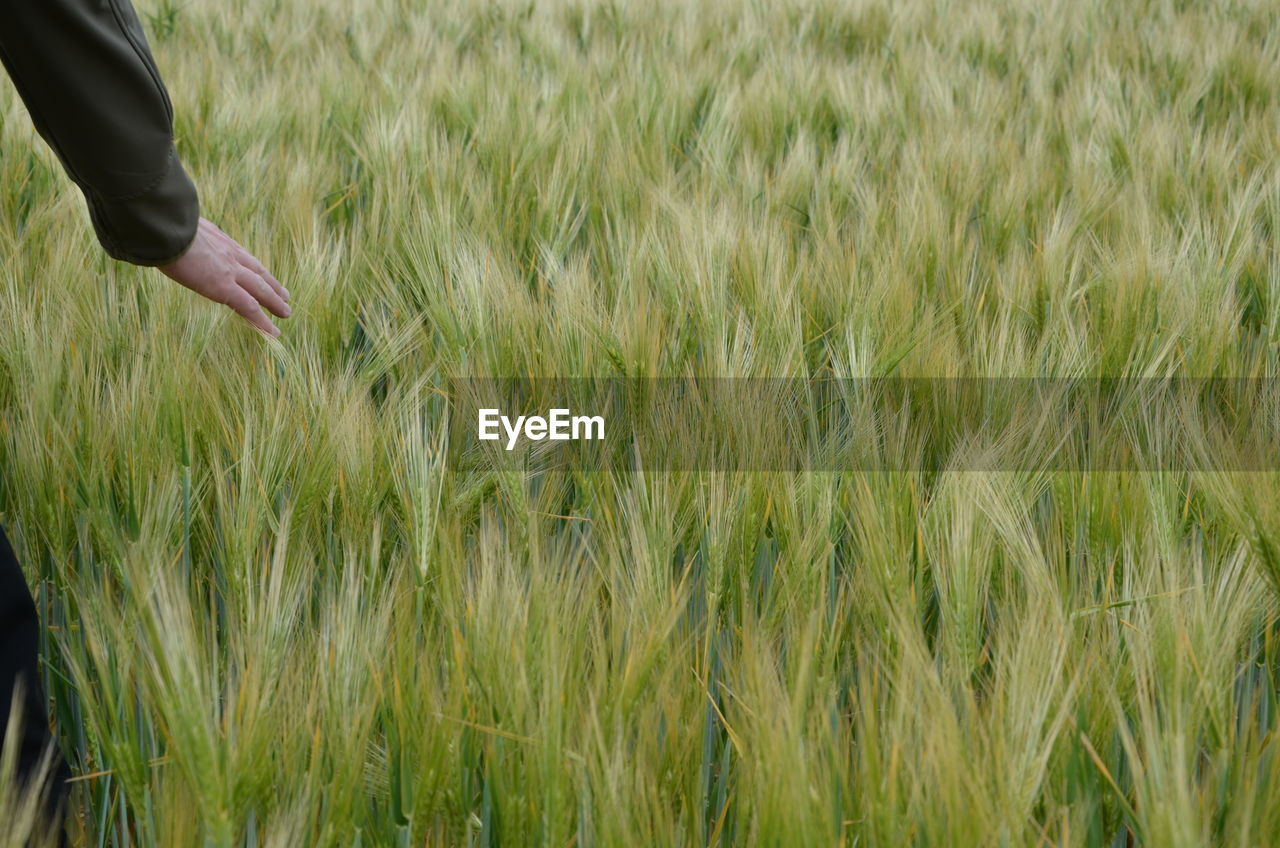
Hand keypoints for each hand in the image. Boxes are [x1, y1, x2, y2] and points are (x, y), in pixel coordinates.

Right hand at [157, 218, 290, 337]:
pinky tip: (273, 332)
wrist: (164, 227)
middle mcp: (228, 252)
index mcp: (216, 237)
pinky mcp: (224, 287)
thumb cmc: (158, 225)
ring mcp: (229, 270)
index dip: (250, 265)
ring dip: (274, 301)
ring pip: (260, 289)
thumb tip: (155, 233)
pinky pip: (249, 307)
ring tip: (286, 312)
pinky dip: (262, 321)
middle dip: (271, 283)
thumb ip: (174, 232)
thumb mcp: (172, 224)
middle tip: (284, 294)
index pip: (238, 253)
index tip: (258, 271)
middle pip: (256, 270)